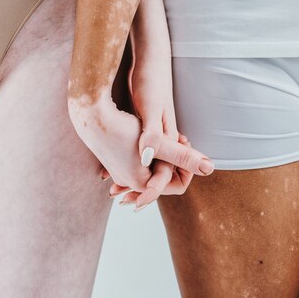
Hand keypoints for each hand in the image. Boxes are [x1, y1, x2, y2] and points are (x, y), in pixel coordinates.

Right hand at [68, 92, 213, 203]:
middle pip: (164, 177)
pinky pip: (138, 159)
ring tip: (166, 133)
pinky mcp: (114, 157)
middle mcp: (130, 180)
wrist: (88, 112)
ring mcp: (120, 170)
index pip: (177, 185)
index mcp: (141, 182)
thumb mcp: (156, 138)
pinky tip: (148, 131)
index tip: (185, 142)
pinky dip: (147, 149)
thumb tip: (209, 168)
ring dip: (161, 153)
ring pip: (152, 166)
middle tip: (177, 136)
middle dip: (174, 159)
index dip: (187, 166)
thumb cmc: (120, 124)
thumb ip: (180, 155)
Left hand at [105, 30, 213, 209]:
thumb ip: (154, 136)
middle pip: (161, 177)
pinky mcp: (145, 125)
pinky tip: (107, 165)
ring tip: (114, 187)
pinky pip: (138, 151)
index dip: (154, 192)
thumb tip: (148, 158)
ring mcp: (155, 132)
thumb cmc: (149, 83)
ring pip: (148, 165)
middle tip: (119, 197)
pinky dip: (125, 160)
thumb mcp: (149, 111)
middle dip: (142, 190)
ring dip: (132, 178)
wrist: (148, 62)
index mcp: (169, 140)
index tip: (135, 200)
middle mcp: (165, 139)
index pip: (174, 181)